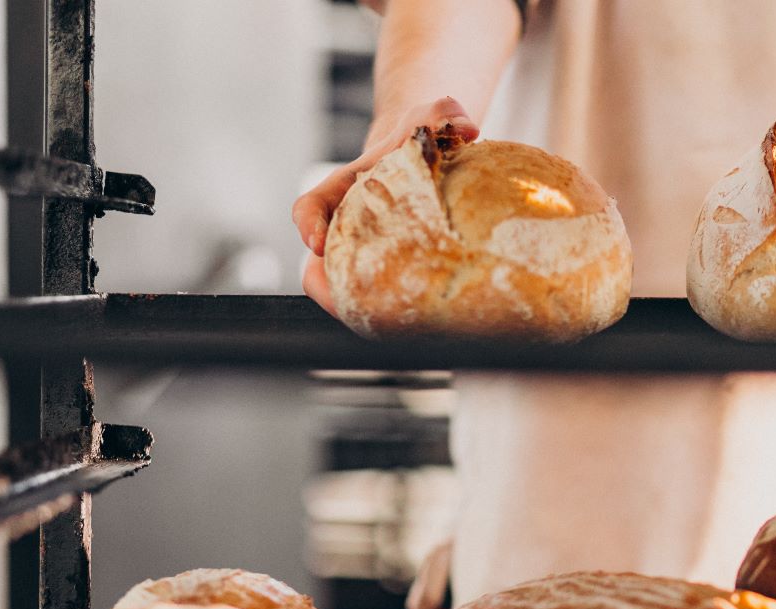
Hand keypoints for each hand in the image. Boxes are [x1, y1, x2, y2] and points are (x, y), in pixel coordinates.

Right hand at [291, 96, 478, 314]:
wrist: (428, 156)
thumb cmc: (424, 137)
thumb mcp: (432, 117)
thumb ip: (446, 113)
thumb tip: (467, 128)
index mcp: (344, 190)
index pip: (310, 207)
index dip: (308, 225)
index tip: (316, 242)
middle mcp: (346, 225)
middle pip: (319, 265)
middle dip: (327, 289)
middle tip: (347, 306)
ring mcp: (363, 251)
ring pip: (349, 290)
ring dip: (360, 311)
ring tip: (390, 329)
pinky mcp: (388, 271)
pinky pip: (381, 299)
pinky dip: (394, 315)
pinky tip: (424, 329)